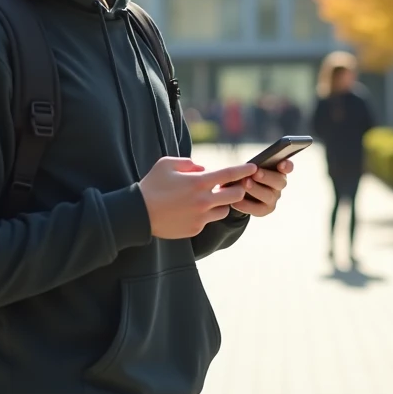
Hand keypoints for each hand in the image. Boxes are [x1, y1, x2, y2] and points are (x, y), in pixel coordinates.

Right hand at [138, 157, 255, 238]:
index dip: (244, 170)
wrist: (138, 214)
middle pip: (235, 196)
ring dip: (221, 204)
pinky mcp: (195, 229)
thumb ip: (189, 163)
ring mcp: (200, 217)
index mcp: (198, 182)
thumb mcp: (167, 164)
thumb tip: (202, 169)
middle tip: (230, 186)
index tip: (254, 167)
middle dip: (236, 189)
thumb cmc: (151, 186)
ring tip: (208, 199)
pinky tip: (190, 211)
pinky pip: (208, 221)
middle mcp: (203, 201)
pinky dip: (205, 215)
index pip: (229, 174)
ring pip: (224, 211)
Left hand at [231, 159, 292, 216]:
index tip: (281, 164)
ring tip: (244, 184)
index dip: (287, 166)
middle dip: (267, 177)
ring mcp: (273, 198)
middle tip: (255, 174)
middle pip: (279, 181)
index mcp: (278, 170)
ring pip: (269, 195)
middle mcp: (279, 184)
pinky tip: (236, 201)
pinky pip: (258, 209)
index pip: (288, 167)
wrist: (238, 191)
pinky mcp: (265, 210)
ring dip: (256, 189)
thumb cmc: (246, 174)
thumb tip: (247, 166)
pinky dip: (246, 205)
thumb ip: (253, 166)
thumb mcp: (250, 166)